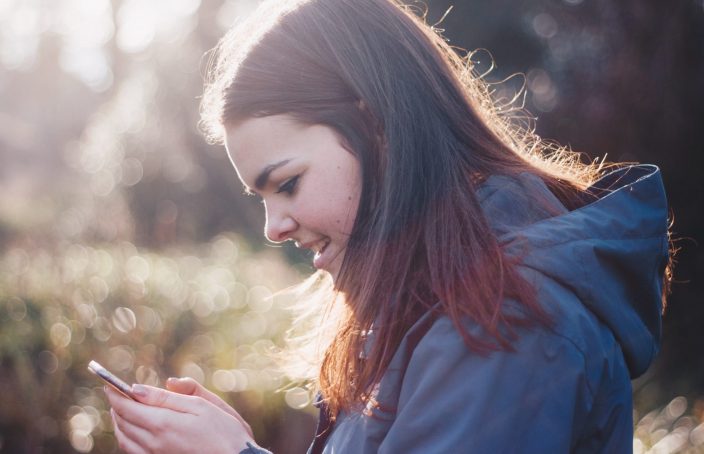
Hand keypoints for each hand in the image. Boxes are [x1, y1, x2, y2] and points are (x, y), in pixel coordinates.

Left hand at [105, 382, 256, 453]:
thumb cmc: (225, 432)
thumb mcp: (201, 405)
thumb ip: (169, 396)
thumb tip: (139, 388)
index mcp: (163, 423)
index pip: (127, 406)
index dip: (115, 393)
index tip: (108, 384)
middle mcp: (153, 443)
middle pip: (122, 422)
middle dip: (116, 406)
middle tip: (115, 394)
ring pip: (124, 439)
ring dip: (119, 423)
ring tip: (121, 411)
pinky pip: (133, 452)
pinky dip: (126, 439)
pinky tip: (133, 432)